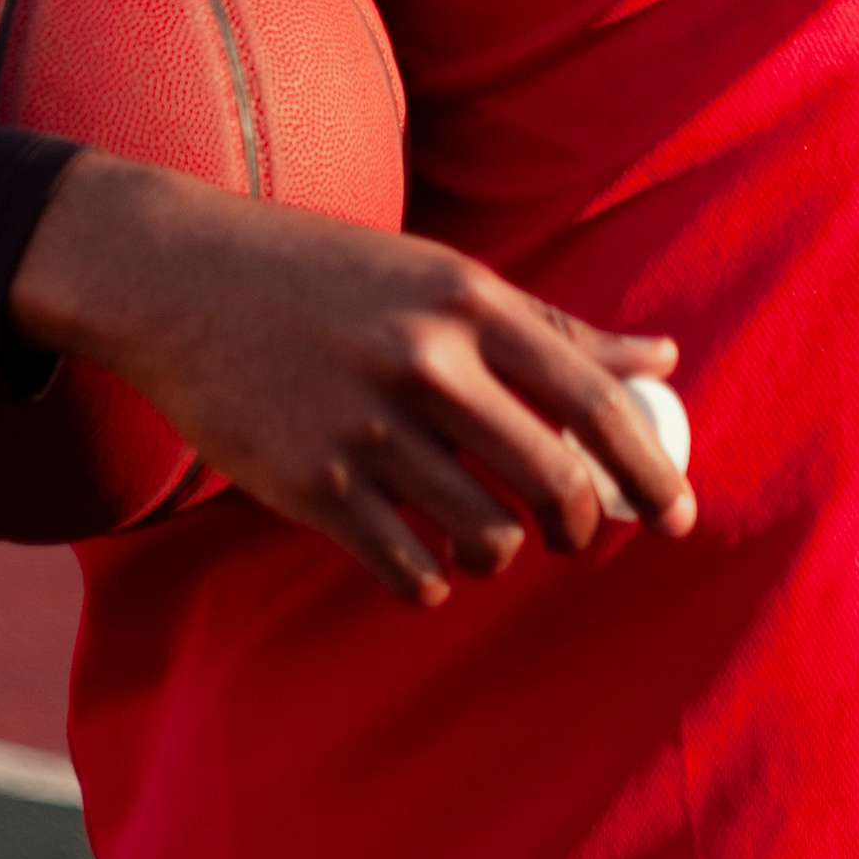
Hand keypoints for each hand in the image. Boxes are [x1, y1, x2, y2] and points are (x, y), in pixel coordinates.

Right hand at [11, 152, 695, 606]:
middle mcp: (425, 363)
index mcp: (467, 301)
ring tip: (483, 535)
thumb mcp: (441, 278)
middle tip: (579, 537)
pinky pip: (410, 572)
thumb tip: (663, 360)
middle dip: (585, 529)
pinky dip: (434, 581)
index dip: (652, 467)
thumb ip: (552, 327)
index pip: (595, 398)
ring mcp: (366, 429)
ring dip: (501, 553)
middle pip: (555, 482)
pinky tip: (426, 560)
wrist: (179, 279)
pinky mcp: (312, 487)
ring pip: (487, 538)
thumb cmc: (326, 277)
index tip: (680, 515)